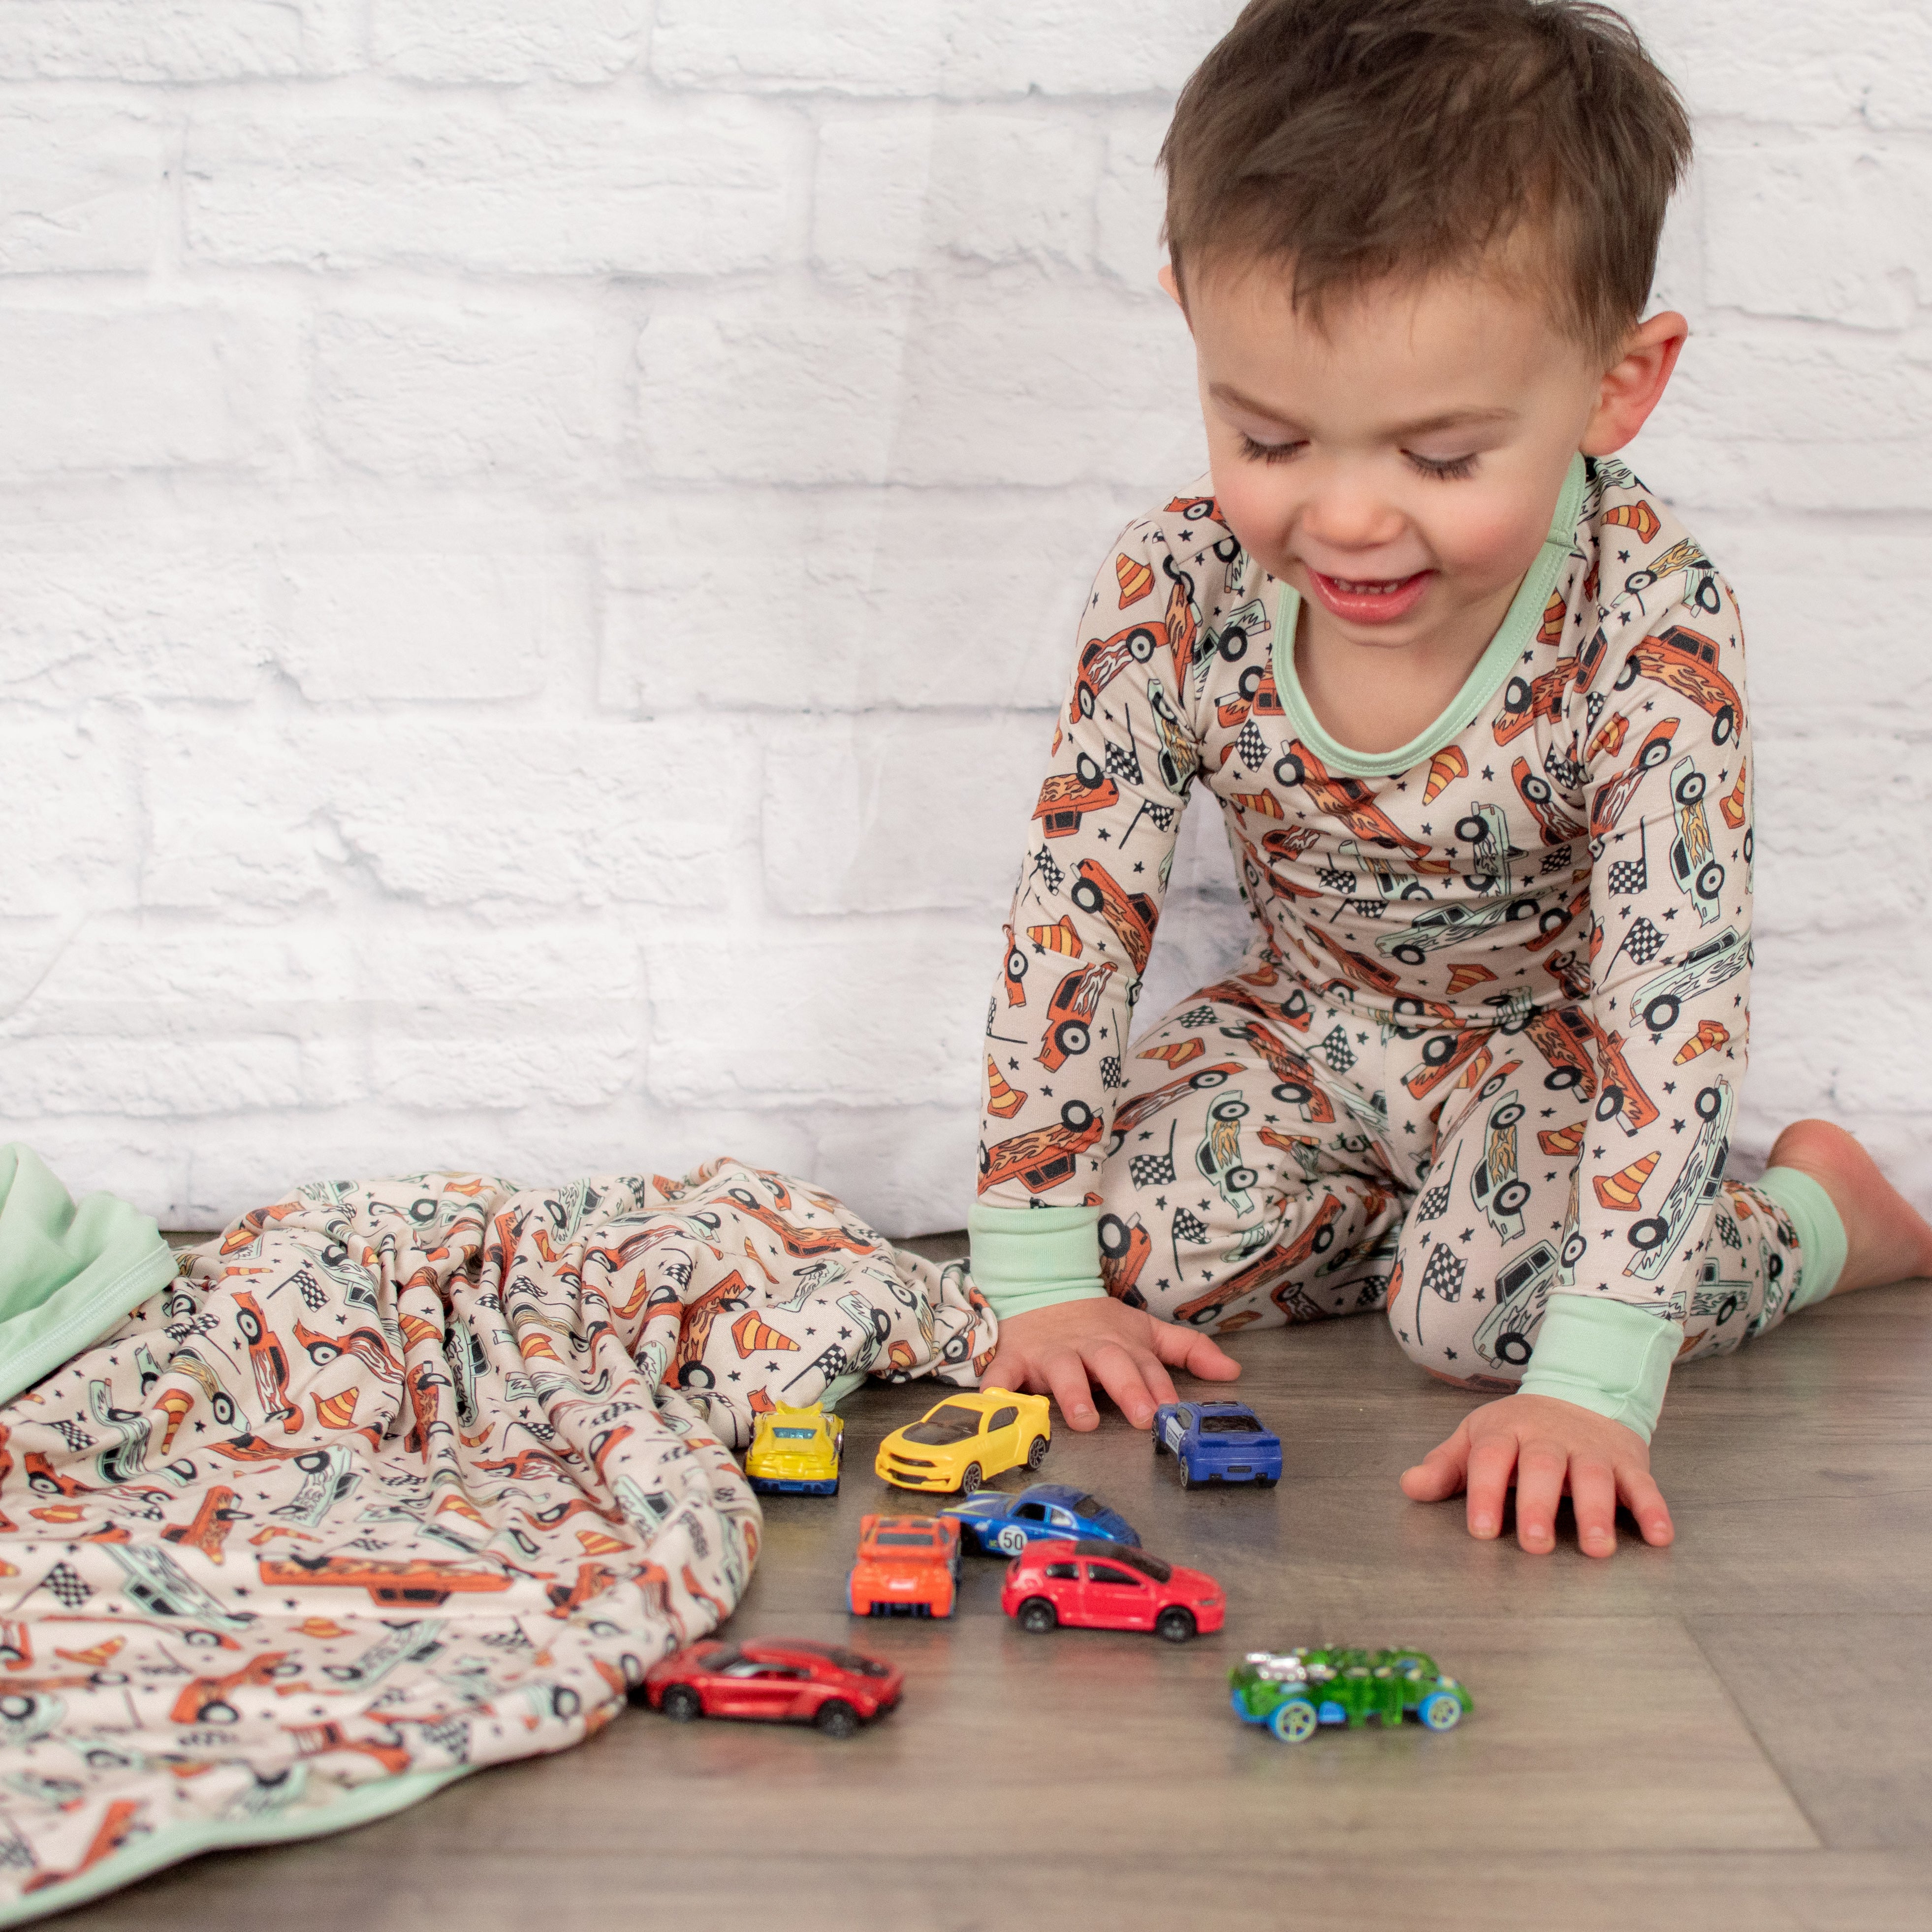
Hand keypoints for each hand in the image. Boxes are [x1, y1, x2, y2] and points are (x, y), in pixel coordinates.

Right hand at [983, 1297, 1240, 1430]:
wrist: (1043, 1287)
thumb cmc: (1098, 1322)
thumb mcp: (1145, 1331)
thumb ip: (1188, 1350)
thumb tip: (1233, 1371)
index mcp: (1122, 1344)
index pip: (1147, 1366)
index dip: (1161, 1387)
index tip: (1173, 1409)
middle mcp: (1089, 1348)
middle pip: (1111, 1365)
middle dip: (1127, 1389)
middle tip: (1142, 1415)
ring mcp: (1052, 1353)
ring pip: (1063, 1371)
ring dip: (1072, 1394)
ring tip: (1084, 1420)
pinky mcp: (1017, 1357)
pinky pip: (1005, 1372)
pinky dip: (998, 1385)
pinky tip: (996, 1400)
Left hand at [1398, 1392, 1673, 1556]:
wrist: (1580, 1390)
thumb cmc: (1519, 1429)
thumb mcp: (1477, 1438)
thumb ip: (1446, 1466)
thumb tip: (1409, 1487)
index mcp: (1506, 1432)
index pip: (1490, 1459)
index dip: (1484, 1492)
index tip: (1480, 1530)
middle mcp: (1548, 1438)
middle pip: (1542, 1466)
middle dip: (1538, 1505)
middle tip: (1535, 1545)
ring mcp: (1590, 1448)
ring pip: (1593, 1475)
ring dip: (1596, 1512)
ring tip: (1596, 1549)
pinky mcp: (1627, 1460)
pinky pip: (1642, 1483)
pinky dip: (1653, 1508)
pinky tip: (1659, 1536)